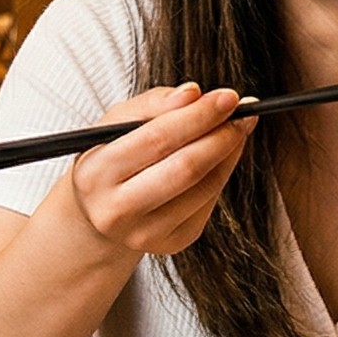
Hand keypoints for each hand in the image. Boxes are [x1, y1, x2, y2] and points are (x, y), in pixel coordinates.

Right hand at [65, 84, 252, 254]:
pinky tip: (220, 155)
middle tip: (242, 112)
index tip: (228, 97)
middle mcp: (116, 211)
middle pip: (186, 168)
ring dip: (228, 152)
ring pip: (205, 187)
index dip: (199, 116)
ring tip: (235, 129)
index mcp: (95, 174)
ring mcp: (145, 233)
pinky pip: (209, 202)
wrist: (100, 211)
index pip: (157, 139)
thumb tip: (192, 93)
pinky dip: (221, 173)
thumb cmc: (111, 158)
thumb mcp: (116, 123)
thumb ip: (152, 103)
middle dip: (221, 135)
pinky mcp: (172, 243)